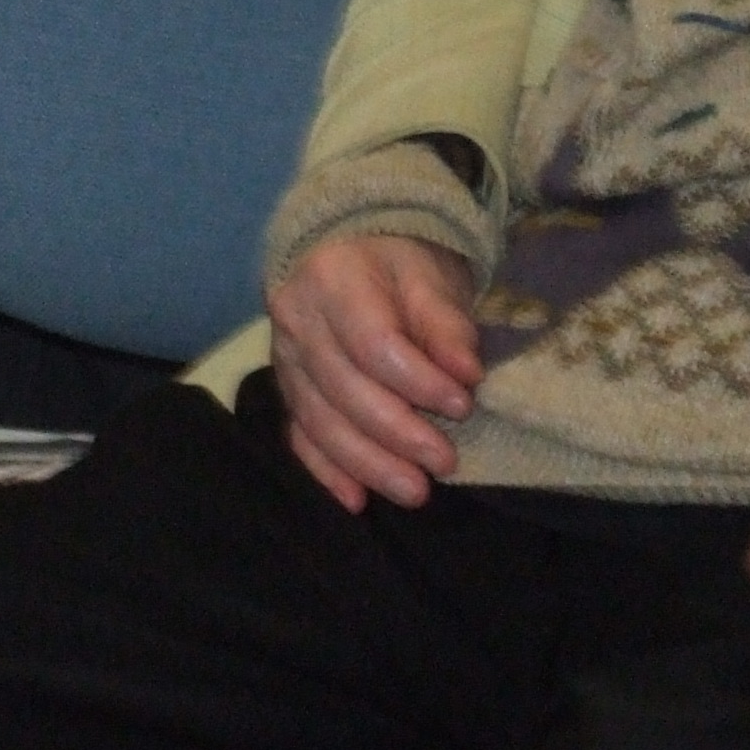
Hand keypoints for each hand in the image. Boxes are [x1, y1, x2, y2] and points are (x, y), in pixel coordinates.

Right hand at [267, 234, 481, 510]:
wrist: (348, 250)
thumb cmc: (398, 263)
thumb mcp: (429, 277)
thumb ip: (445, 324)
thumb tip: (466, 373)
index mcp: (332, 280)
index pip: (373, 344)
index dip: (418, 384)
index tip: (462, 406)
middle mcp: (296, 320)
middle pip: (344, 390)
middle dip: (397, 433)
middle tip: (445, 462)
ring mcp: (283, 357)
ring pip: (319, 420)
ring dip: (367, 464)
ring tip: (414, 491)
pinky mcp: (285, 387)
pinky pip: (299, 435)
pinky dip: (325, 471)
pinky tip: (355, 499)